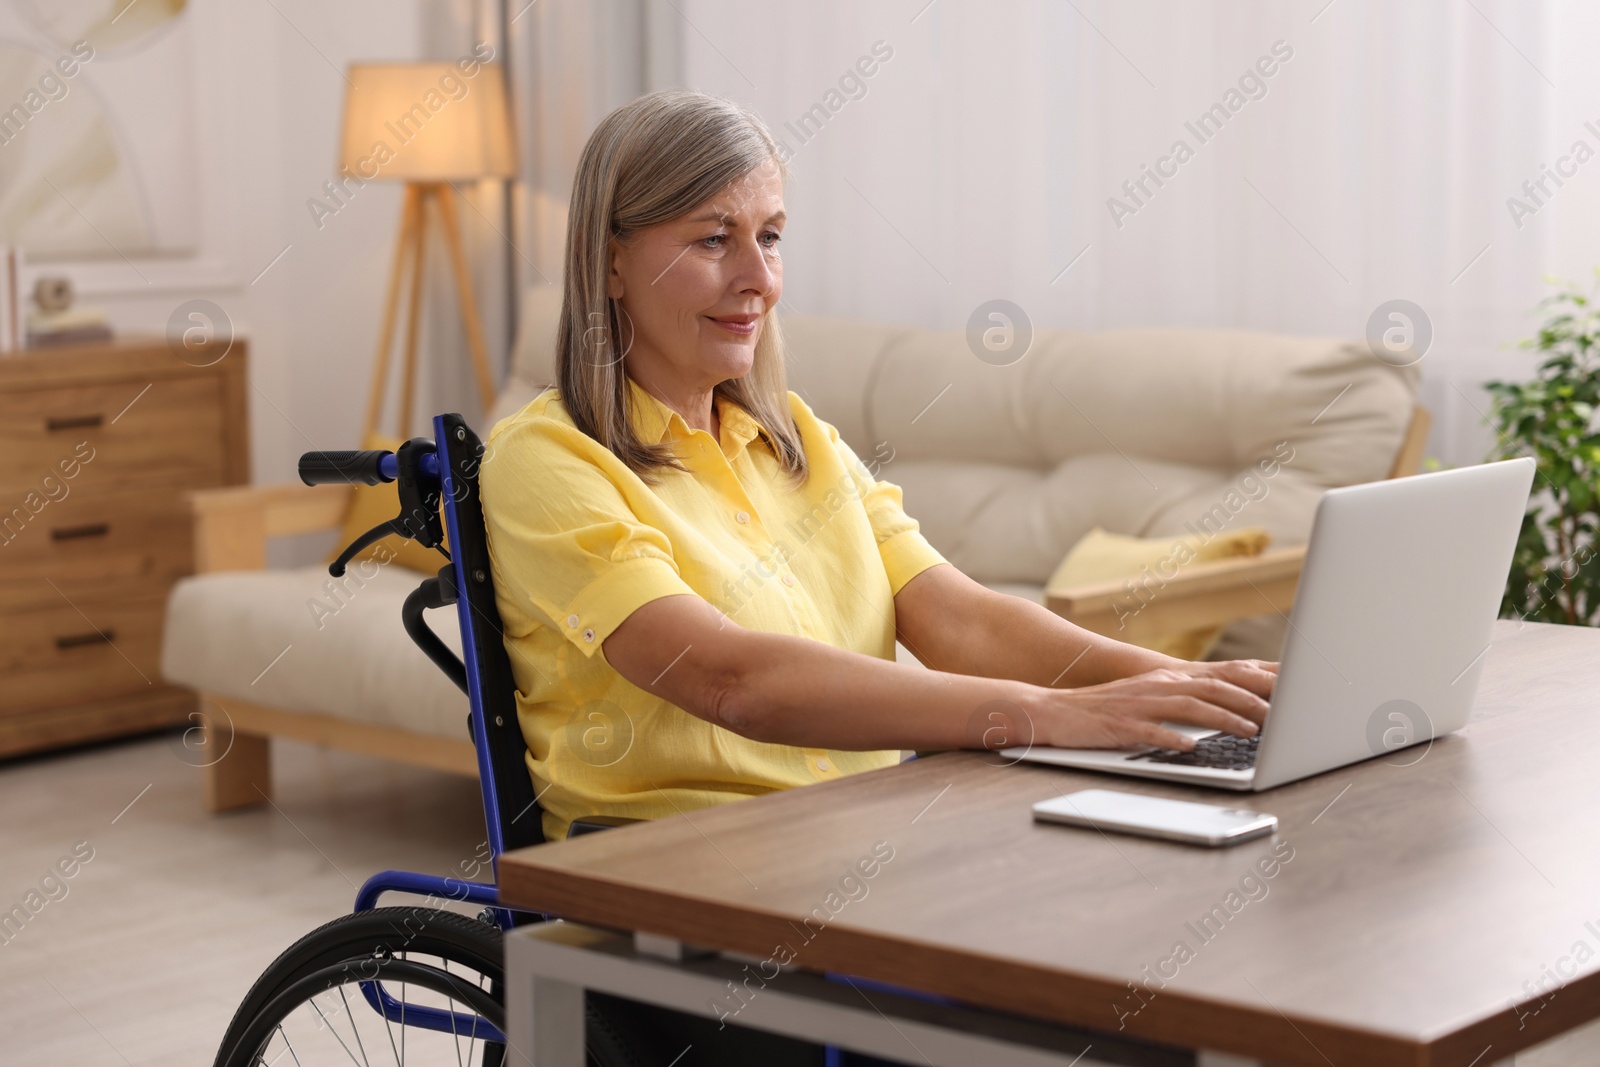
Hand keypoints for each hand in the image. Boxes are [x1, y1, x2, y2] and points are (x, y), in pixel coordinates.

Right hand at [1036, 658, 1277, 751]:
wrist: (1054, 710)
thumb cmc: (1103, 711)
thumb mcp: (1145, 700)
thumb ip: (1180, 703)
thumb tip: (1219, 714)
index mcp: (1164, 681)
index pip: (1217, 680)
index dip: (1251, 687)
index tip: (1281, 697)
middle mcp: (1156, 688)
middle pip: (1211, 689)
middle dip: (1249, 701)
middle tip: (1279, 716)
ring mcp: (1138, 706)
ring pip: (1189, 707)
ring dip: (1223, 719)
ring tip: (1250, 732)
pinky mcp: (1119, 726)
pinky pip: (1150, 731)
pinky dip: (1172, 738)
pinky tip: (1191, 748)